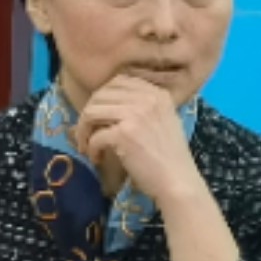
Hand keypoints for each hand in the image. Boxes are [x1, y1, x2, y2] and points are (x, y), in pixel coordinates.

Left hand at [73, 72, 200, 205]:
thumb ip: (143, 107)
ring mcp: (136, 115)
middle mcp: (148, 99)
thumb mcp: (163, 120)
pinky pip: (95, 136)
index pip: (119, 81)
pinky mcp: (124, 134)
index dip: (102, 96)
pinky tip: (97, 158)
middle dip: (88, 114)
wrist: (177, 179)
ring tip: (88, 146)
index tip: (99, 115)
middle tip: (87, 133)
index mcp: (158, 94)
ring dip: (84, 130)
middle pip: (101, 94)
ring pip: (92, 112)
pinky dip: (90, 148)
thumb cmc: (169, 155)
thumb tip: (107, 104)